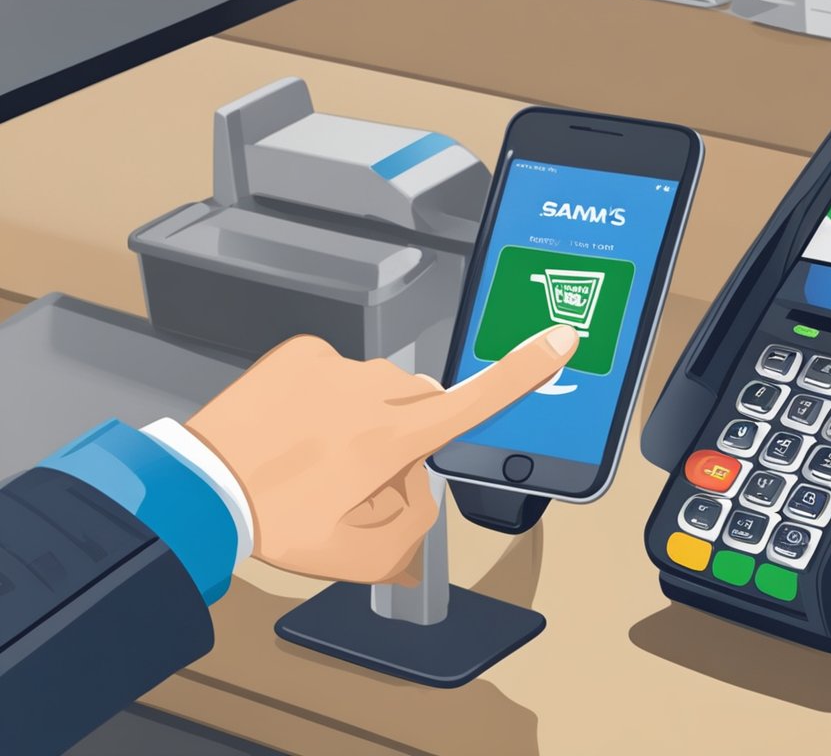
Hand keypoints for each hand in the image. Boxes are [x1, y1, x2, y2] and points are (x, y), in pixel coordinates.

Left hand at [185, 326, 577, 583]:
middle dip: (414, 433)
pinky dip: (332, 395)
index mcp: (393, 439)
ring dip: (372, 413)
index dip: (525, 371)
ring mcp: (335, 368)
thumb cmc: (276, 522)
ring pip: (384, 386)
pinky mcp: (302, 353)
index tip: (561, 340)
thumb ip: (416, 532)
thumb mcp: (360, 558)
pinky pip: (340, 370)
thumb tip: (422, 496)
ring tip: (323, 452)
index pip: (477, 401)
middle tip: (364, 474)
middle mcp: (372, 393)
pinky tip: (302, 427)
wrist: (200, 489)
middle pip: (426, 403)